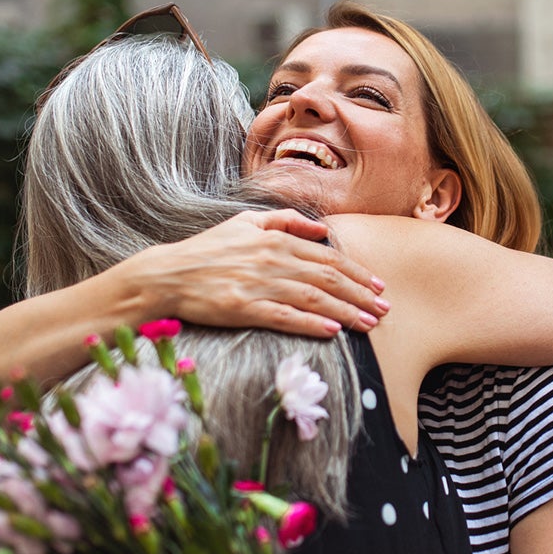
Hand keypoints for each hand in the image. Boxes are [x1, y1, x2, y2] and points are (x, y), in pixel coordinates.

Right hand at [124, 210, 388, 338]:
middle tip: (384, 310)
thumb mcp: (245, 222)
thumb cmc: (207, 250)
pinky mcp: (244, 308)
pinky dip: (311, 324)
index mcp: (276, 240)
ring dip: (345, 312)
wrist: (167, 275)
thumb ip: (285, 221)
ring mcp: (259, 284)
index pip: (328, 258)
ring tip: (369, 324)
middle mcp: (272, 260)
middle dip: (360, 295)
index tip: (378, 286)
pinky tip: (332, 331)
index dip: (357, 273)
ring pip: (313, 299)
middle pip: (328, 279)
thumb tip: (322, 230)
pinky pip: (285, 317)